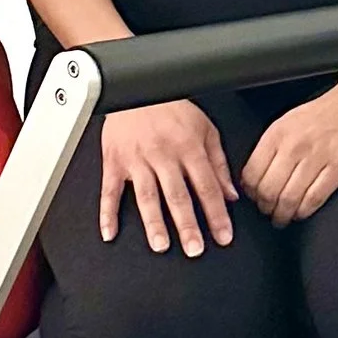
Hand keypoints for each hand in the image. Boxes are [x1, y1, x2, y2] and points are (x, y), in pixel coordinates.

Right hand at [98, 99, 233, 256]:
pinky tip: (110, 232)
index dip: (216, 213)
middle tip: (194, 249)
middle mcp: (163, 154)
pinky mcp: (114, 161)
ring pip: (146, 195)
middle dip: (187, 224)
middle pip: (177, 194)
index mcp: (188, 147)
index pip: (206, 186)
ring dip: (153, 222)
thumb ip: (218, 163)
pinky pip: (110, 190)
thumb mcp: (205, 129)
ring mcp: (137, 159)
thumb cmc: (171, 107)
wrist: (137, 88)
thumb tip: (230, 195)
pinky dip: (107, 213)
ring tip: (160, 245)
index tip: (223, 236)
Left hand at [240, 69, 337, 225]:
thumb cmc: (325, 112)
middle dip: (265, 207)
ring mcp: (317, 158)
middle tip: (268, 212)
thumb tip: (255, 173)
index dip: (250, 193)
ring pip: (289, 198)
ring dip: (283, 215)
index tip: (254, 198)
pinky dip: (304, 211)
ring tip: (283, 218)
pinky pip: (314, 198)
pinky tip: (301, 213)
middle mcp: (294, 146)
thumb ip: (271, 146)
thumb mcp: (288, 121)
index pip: (252, 173)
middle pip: (268, 190)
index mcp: (278, 133)